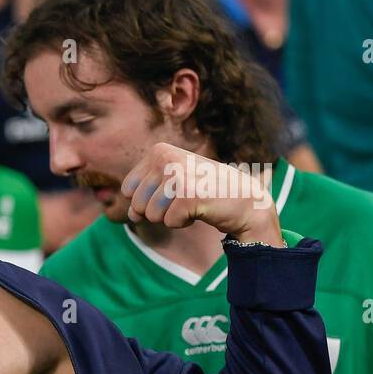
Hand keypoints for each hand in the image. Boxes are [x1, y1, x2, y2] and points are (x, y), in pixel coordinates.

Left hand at [123, 143, 282, 244]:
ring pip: (152, 215)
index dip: (146, 199)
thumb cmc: (204, 191)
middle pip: (137, 204)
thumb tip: (131, 215)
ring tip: (193, 202)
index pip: (127, 190)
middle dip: (158, 210)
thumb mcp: (170, 183)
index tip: (171, 191)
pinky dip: (184, 222)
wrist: (245, 198)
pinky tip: (201, 209)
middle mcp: (165, 158)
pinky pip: (169, 222)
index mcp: (158, 151)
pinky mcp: (188, 194)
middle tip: (185, 199)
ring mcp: (177, 175)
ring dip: (172, 216)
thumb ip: (144, 196)